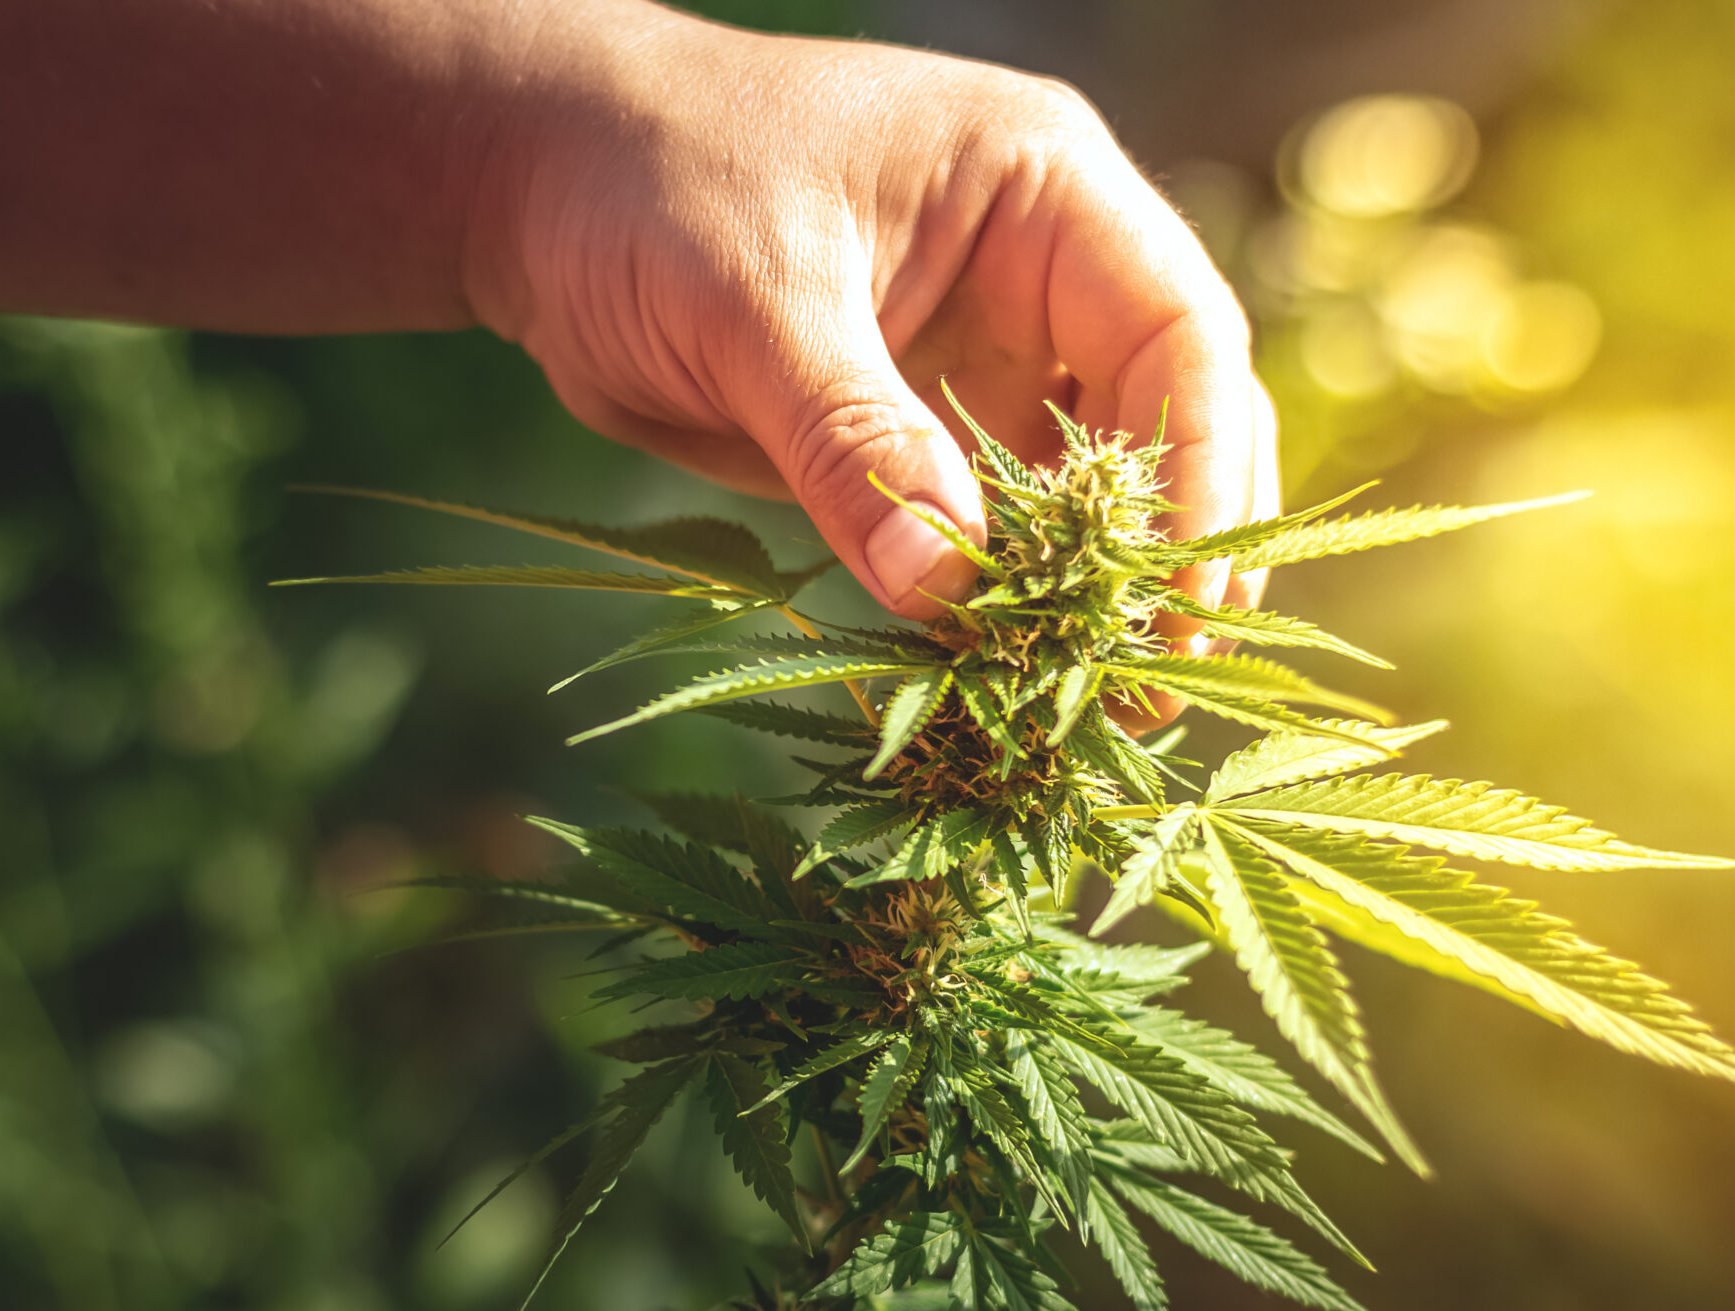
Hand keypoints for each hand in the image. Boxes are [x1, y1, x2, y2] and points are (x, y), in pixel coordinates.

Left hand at [460, 4, 1279, 623]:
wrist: (536, 192)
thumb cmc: (645, 184)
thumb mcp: (753, 302)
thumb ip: (852, 442)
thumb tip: (947, 592)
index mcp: (1043, 191)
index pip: (1177, 334)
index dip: (1198, 467)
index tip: (1180, 591)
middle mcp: (1043, 274)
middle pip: (1168, 418)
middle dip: (1169, 547)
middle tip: (1158, 675)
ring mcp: (988, 355)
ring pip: (1089, 486)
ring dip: (1095, 590)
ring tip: (1101, 703)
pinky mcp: (922, 430)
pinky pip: (993, 527)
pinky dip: (1007, 600)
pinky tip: (1010, 676)